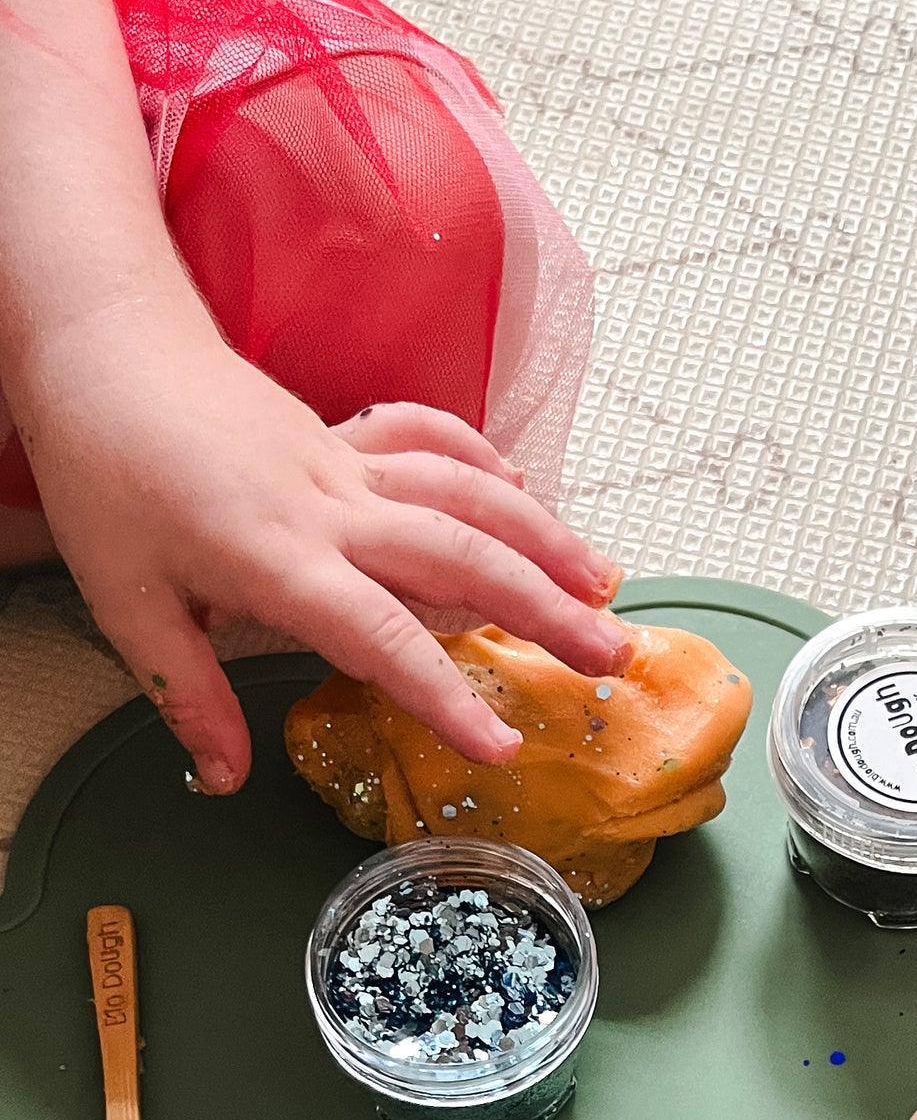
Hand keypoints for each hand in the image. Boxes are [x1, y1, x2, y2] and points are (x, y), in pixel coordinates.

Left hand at [10, 301, 627, 789]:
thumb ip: (185, 693)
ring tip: (604, 585)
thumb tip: (222, 777)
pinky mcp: (343, 434)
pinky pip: (431, 438)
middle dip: (546, 611)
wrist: (101, 342)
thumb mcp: (125, 599)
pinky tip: (526, 489)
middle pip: (461, 559)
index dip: (447, 696)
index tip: (502, 746)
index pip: (382, 638)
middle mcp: (332, 509)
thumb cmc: (104, 469)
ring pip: (466, 494)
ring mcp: (346, 464)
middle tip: (611, 658)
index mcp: (279, 559)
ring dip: (544, 536)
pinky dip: (484, 460)